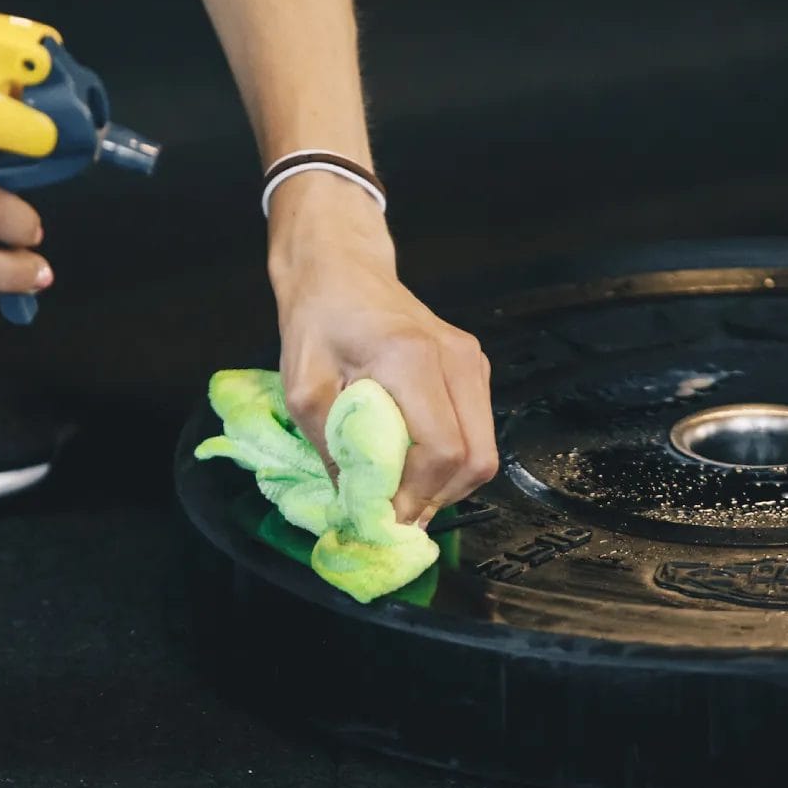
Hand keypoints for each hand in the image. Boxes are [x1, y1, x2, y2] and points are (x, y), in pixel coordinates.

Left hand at [269, 174, 497, 525]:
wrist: (342, 271)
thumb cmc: (317, 324)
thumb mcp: (304, 391)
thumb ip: (334, 450)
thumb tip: (358, 508)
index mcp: (411, 359)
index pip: (441, 450)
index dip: (417, 496)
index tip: (383, 515)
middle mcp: (455, 359)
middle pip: (476, 459)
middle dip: (437, 498)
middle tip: (395, 512)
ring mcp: (472, 362)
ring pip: (483, 451)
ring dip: (446, 484)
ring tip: (401, 488)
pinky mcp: (475, 367)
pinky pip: (478, 432)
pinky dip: (450, 460)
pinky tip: (412, 459)